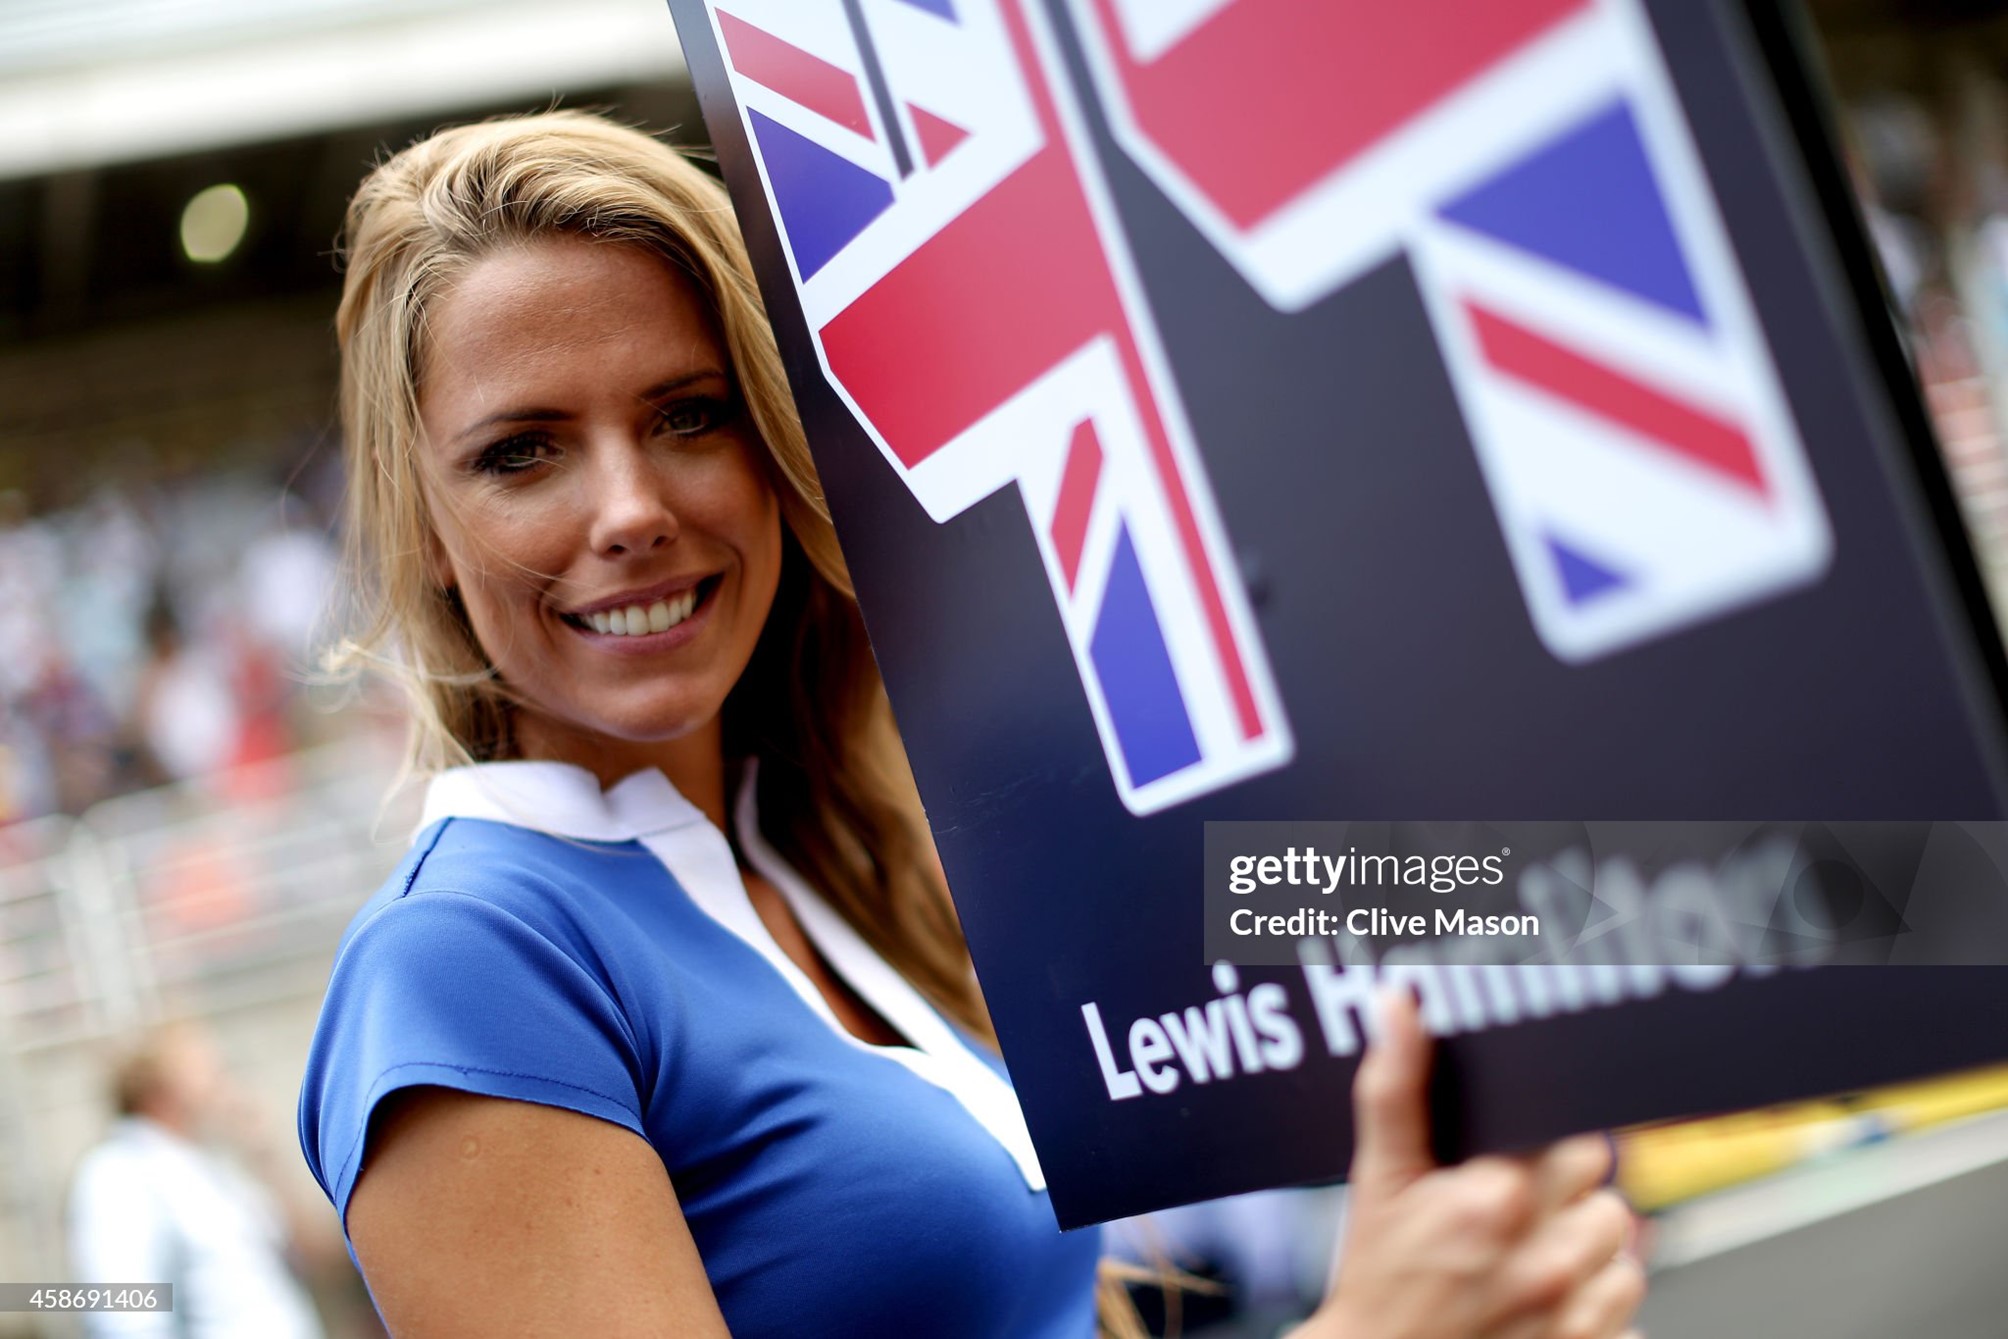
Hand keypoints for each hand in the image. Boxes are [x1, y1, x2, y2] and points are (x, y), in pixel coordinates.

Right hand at [1305, 991, 1644, 1338]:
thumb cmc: (1379, 1280)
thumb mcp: (1378, 1180)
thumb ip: (1395, 1089)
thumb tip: (1399, 1009)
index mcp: (1497, 1201)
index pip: (1579, 1143)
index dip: (1550, 1153)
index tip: (1516, 1167)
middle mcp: (1544, 1261)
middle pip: (1609, 1199)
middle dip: (1568, 1203)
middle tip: (1515, 1216)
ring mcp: (1570, 1318)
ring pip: (1627, 1259)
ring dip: (1588, 1259)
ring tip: (1529, 1263)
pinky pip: (1629, 1319)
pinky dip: (1596, 1314)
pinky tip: (1543, 1308)